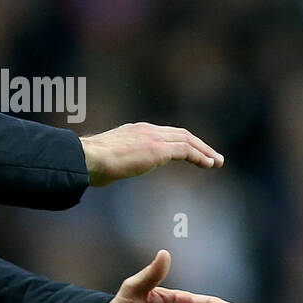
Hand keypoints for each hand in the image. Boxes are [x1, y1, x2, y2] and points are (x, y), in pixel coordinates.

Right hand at [79, 123, 223, 186]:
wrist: (86, 158)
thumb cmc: (87, 163)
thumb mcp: (103, 160)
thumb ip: (111, 162)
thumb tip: (105, 173)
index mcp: (134, 130)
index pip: (165, 133)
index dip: (181, 142)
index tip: (192, 152)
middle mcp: (146, 129)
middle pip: (180, 133)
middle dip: (198, 144)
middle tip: (212, 157)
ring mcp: (153, 137)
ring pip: (187, 140)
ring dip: (204, 151)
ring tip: (216, 162)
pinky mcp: (157, 149)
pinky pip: (185, 150)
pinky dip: (199, 156)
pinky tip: (209, 165)